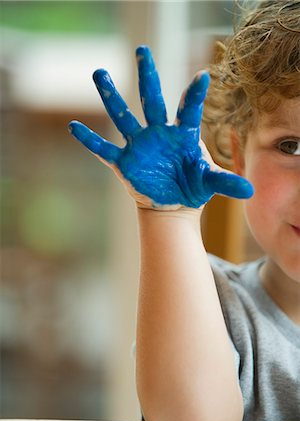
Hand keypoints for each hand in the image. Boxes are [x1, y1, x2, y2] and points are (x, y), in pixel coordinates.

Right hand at [68, 46, 252, 209]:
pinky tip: (74, 127)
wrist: (173, 203)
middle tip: (142, 50)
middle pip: (151, 100)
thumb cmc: (193, 186)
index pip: (188, 109)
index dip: (195, 94)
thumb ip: (225, 181)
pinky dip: (90, 141)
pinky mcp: (125, 162)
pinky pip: (104, 150)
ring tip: (99, 72)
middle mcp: (158, 133)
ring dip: (111, 96)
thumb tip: (249, 191)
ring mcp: (139, 145)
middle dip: (147, 76)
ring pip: (123, 117)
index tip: (203, 75)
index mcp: (181, 134)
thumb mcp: (209, 182)